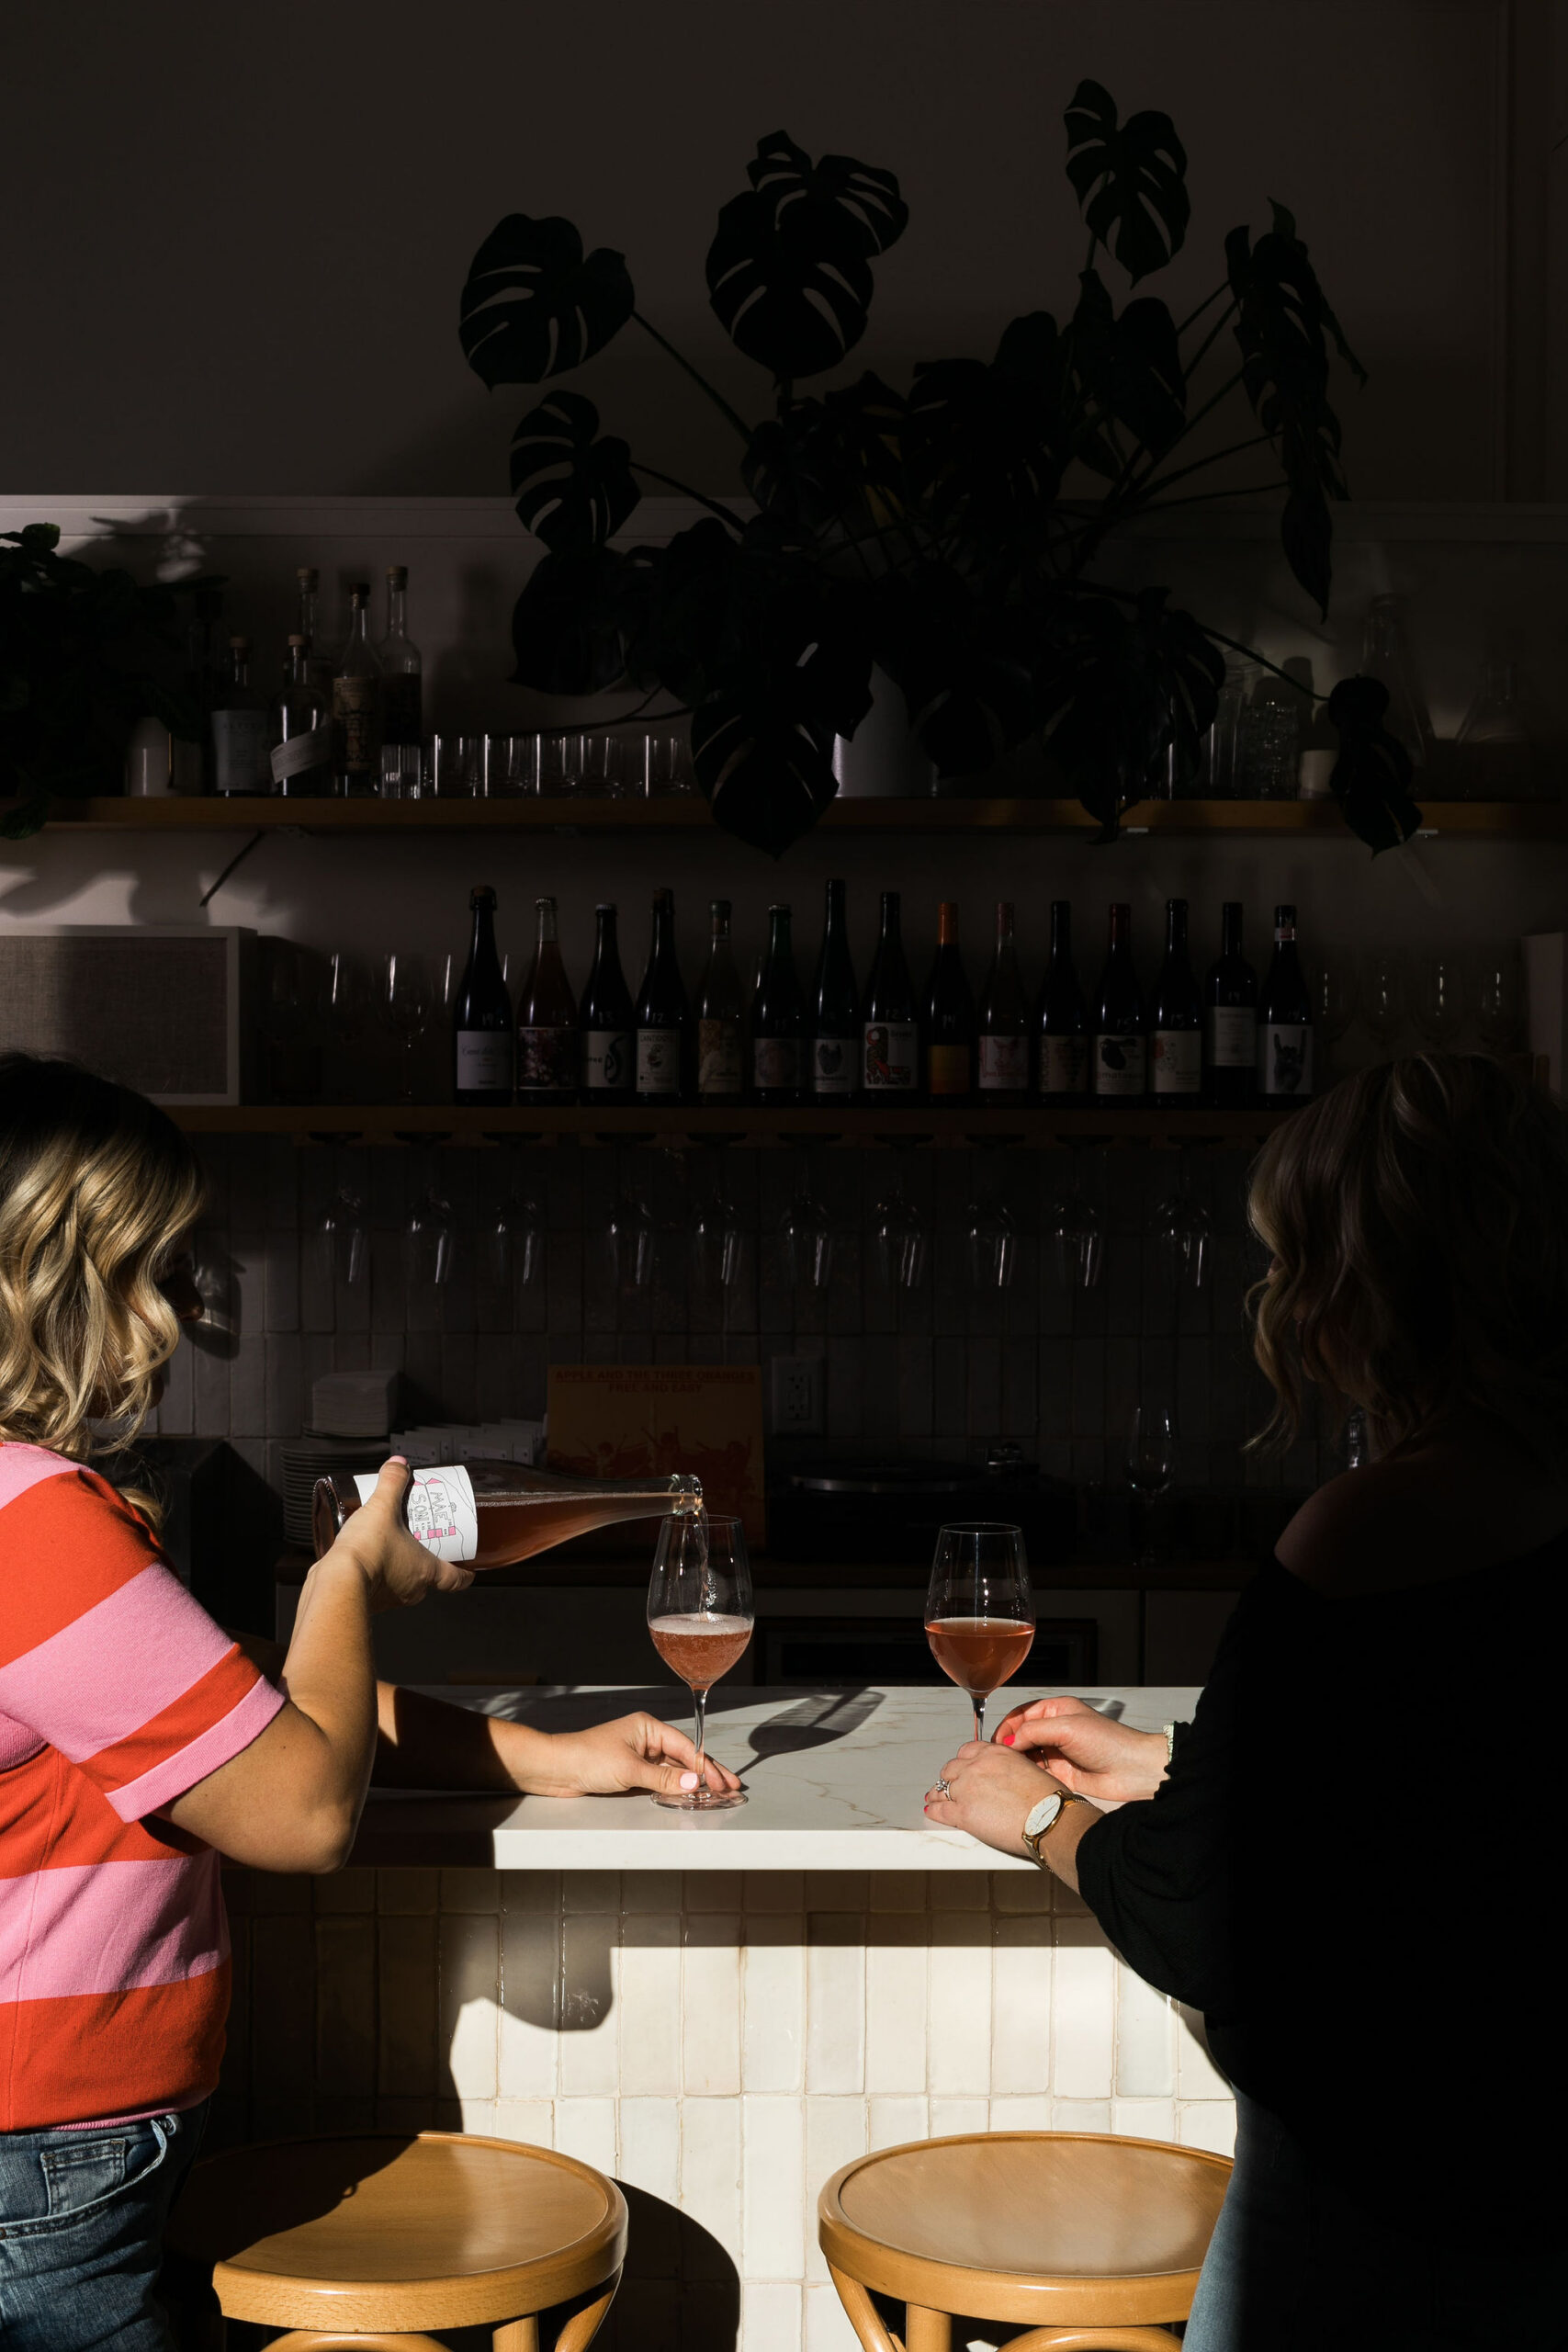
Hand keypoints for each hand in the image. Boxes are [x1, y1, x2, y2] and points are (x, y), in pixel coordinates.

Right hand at [327, 1458, 474, 1613]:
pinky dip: (376, 1576)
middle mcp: (412, 1590)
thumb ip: (393, 1483)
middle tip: (421, 1542)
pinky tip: (366, 1559)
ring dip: (399, 1567)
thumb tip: (399, 1466)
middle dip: (425, 1559)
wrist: (336, 1582)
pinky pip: (379, 1589)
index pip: (456, 1578)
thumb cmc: (368, 1552)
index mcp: (426, 1571)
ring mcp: (390, 1599)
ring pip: (403, 1584)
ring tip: (389, 1545)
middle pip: (428, 1577)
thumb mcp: (383, 1507)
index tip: (468, 1568)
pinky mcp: (369, 1602)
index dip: (465, 1573)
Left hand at [506, 1711, 743, 1801]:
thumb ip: (664, 1778)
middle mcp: (645, 1739)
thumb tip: (694, 1783)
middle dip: (706, 1773)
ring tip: (713, 1795)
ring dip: (690, 1782)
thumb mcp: (630, 1769)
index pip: (685, 1746)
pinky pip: (658, 1779)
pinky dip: (673, 1788)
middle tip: (729, 1788)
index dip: (705, 1766)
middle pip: (683, 1757)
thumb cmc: (587, 1758)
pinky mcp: (629, 1772)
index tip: (721, 1782)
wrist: (556, 1769)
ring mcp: (638, 1756)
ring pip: (672, 1770)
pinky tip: (686, 1796)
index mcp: (647, 1727)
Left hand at [924, 1740, 1059, 1857]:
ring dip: (938, 1794)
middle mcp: (977, 1766)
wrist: (1049, 1818)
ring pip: (942, 1789)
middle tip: (949, 1786)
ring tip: (935, 1799)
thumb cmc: (1047, 1800)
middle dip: (950, 1778)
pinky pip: (940, 1810)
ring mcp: (967, 1789)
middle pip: (951, 1769)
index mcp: (995, 1753)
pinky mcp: (963, 1812)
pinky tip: (933, 1812)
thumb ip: (1009, 1768)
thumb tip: (1004, 1778)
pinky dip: (934, 1811)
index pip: (967, 1751)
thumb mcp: (1028, 1769)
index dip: (962, 1763)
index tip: (961, 1769)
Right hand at [989, 1694, 1167, 1802]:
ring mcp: (1057, 1753)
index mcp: (1057, 1710)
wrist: (1132, 1771)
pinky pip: (1036, 1773)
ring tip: (1006, 1769)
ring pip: (1027, 1755)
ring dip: (1016, 1761)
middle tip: (997, 1757)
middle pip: (1021, 1735)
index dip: (1007, 1726)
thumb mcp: (1067, 1727)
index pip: (1022, 1714)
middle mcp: (1055, 1730)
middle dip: (1008, 1745)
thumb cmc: (1109, 1742)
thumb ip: (1034, 1730)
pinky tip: (1020, 1779)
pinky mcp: (1060, 1773)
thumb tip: (1009, 1741)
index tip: (996, 1741)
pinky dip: (1026, 1775)